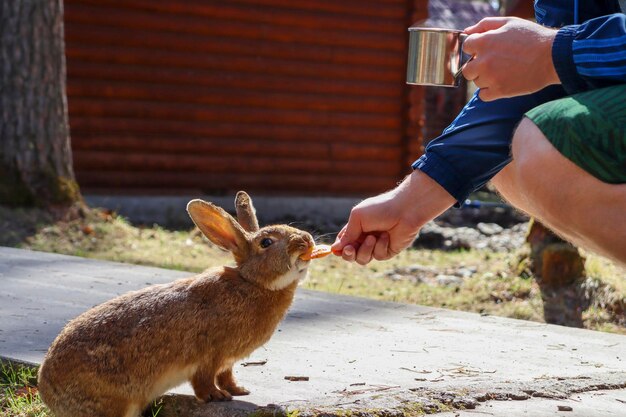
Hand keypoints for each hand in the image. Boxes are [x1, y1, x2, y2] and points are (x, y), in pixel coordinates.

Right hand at [331, 170, 453, 264]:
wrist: (405, 210)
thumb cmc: (380, 209)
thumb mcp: (358, 218)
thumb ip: (347, 234)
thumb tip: (335, 248)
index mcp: (356, 228)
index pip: (343, 242)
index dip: (339, 248)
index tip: (335, 250)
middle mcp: (364, 238)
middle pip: (350, 255)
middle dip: (348, 254)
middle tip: (350, 249)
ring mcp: (376, 246)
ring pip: (362, 259)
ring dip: (365, 249)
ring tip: (373, 237)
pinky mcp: (387, 251)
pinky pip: (377, 256)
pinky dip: (380, 246)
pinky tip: (386, 236)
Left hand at [462, 17, 559, 100]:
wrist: (553, 57)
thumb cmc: (532, 37)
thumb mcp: (509, 22)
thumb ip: (485, 24)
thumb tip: (467, 31)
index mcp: (484, 42)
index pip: (466, 47)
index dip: (476, 48)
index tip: (487, 50)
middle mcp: (483, 61)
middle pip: (467, 69)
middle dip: (478, 65)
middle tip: (495, 63)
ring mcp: (490, 77)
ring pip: (477, 82)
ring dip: (486, 78)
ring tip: (504, 71)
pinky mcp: (499, 91)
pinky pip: (483, 95)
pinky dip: (490, 91)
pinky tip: (502, 82)